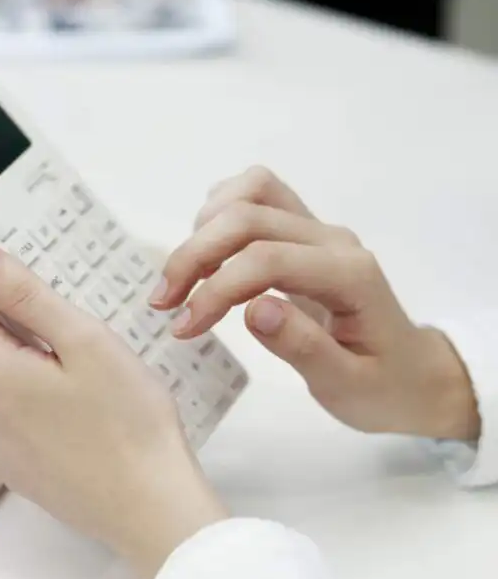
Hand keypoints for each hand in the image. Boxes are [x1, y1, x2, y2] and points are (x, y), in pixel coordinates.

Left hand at [0, 243, 226, 578]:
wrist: (151, 510)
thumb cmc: (128, 424)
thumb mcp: (83, 341)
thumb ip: (24, 295)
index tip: (17, 258)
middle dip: (20, 318)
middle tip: (76, 320)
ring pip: (2, 374)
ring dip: (32, 359)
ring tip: (87, 369)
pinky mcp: (13, 466)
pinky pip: (14, 411)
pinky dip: (38, 397)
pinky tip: (82, 407)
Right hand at [150, 165, 479, 441]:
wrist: (415, 375)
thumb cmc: (382, 388)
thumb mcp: (346, 387)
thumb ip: (303, 347)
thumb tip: (255, 308)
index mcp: (349, 277)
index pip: (266, 259)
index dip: (215, 288)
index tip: (182, 328)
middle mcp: (333, 240)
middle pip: (249, 215)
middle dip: (194, 254)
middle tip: (164, 302)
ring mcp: (319, 229)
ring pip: (252, 190)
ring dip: (204, 227)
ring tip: (185, 279)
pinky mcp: (303, 230)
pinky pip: (257, 195)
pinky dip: (219, 215)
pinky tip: (207, 259)